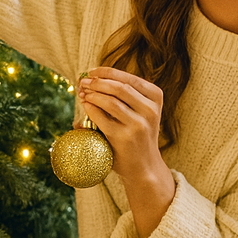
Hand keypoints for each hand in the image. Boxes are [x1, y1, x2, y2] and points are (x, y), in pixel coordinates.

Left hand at [78, 67, 174, 237]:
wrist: (144, 166)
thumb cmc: (138, 135)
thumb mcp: (141, 111)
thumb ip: (124, 95)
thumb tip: (90, 79)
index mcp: (155, 98)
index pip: (129, 78)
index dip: (107, 72)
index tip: (91, 71)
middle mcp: (149, 110)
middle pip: (119, 87)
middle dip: (96, 82)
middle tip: (82, 82)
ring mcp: (138, 124)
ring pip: (110, 100)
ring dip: (92, 94)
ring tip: (82, 93)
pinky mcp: (123, 137)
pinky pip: (101, 117)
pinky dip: (90, 108)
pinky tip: (85, 105)